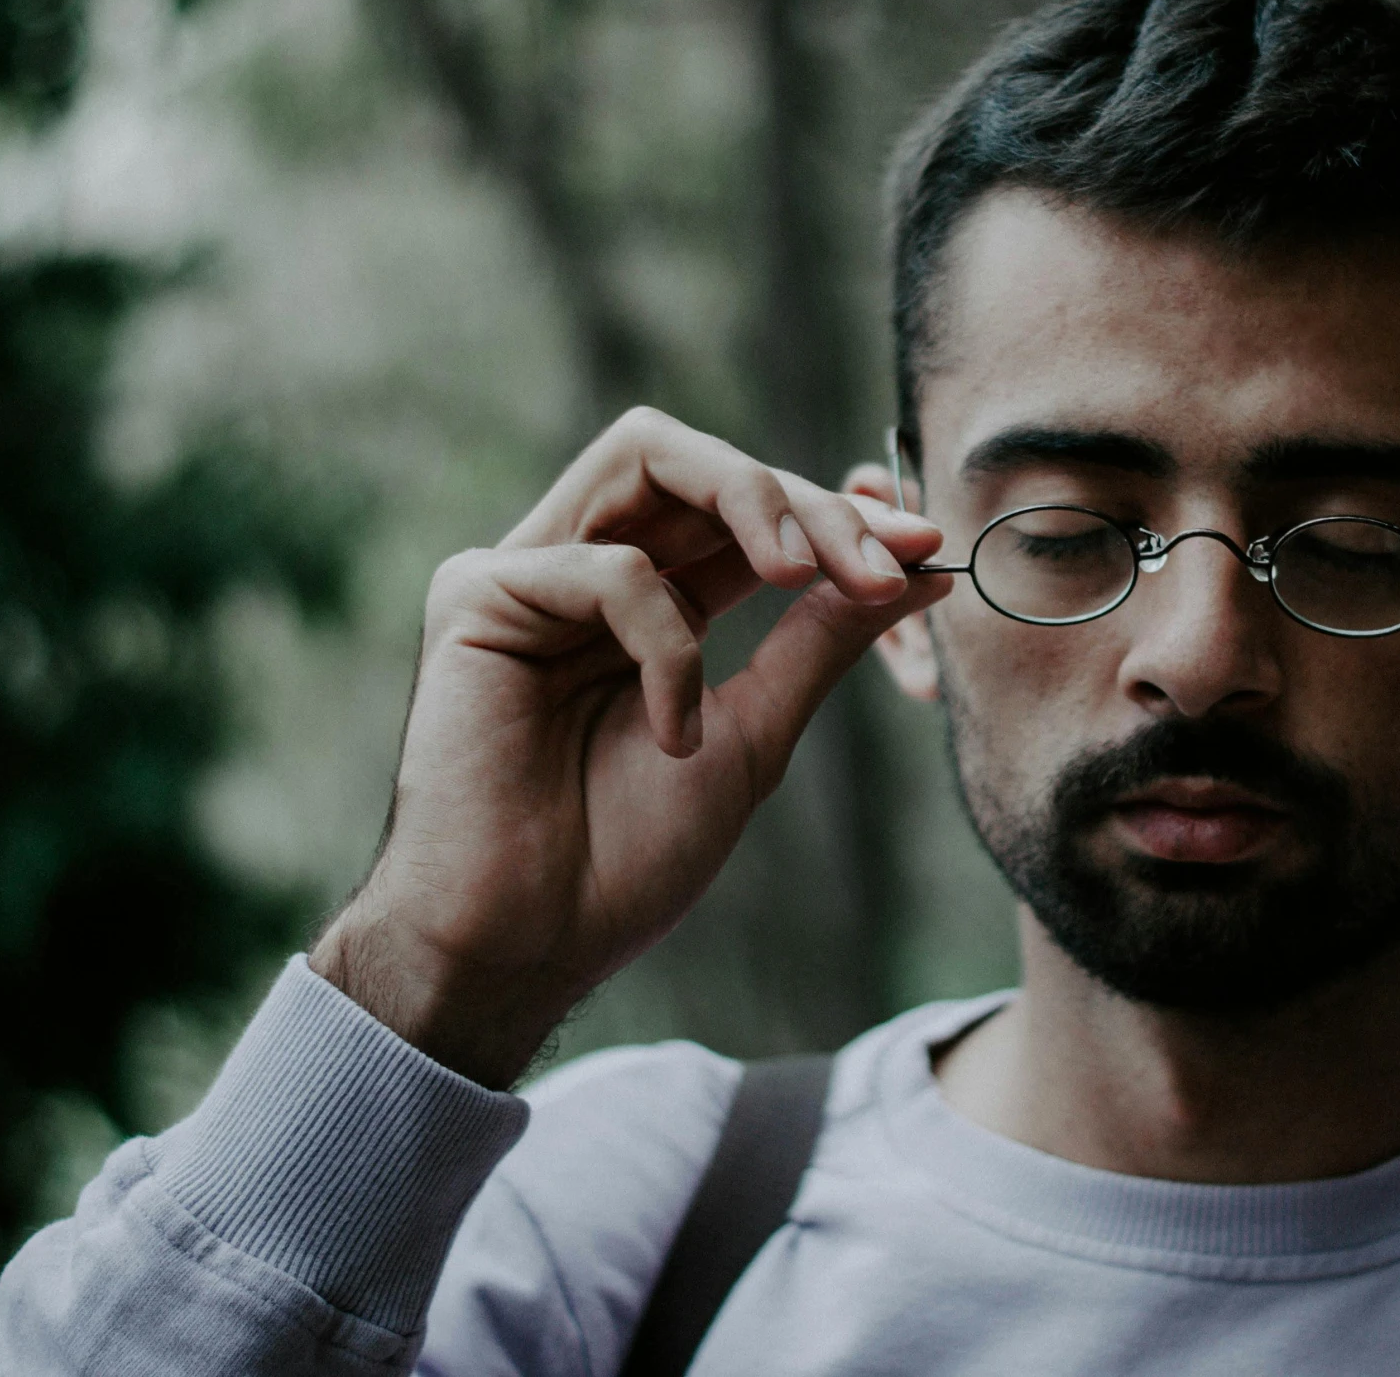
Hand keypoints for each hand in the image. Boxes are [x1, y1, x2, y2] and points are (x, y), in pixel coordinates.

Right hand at [311, 408, 947, 1086]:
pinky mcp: (475, 595)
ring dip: (751, 501)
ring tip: (807, 575)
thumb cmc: (626, 859)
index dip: (835, 512)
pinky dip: (668, 645)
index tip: (924, 547)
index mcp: (650, 604)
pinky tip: (674, 732)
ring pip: (649, 454)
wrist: (531, 945)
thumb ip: (823, 639)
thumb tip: (922, 568)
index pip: (746, 511)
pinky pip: (608, 568)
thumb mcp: (756, 734)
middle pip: (702, 463)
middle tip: (886, 559)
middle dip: (807, 499)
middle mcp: (585, 570)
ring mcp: (528, 574)